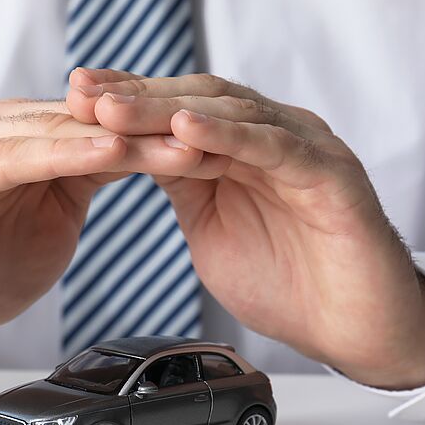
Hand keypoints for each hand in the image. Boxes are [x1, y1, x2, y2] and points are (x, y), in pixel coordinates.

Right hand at [0, 99, 209, 384]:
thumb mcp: (50, 221)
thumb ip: (81, 181)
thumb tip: (133, 153)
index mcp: (11, 136)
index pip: (94, 124)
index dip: (155, 133)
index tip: (214, 144)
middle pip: (80, 120)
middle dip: (148, 131)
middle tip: (211, 137)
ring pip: (53, 131)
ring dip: (119, 137)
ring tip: (177, 142)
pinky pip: (10, 157)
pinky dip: (61, 154)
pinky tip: (108, 152)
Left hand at [67, 69, 424, 388]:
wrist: (352, 331)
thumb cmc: (287, 283)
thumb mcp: (209, 226)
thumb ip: (181, 185)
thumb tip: (133, 151)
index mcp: (243, 149)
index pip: (177, 110)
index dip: (126, 102)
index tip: (72, 99)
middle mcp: (273, 137)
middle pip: (197, 101)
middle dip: (135, 96)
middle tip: (81, 93)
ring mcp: (304, 150)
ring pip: (231, 113)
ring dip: (167, 110)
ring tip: (114, 108)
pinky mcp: (331, 175)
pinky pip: (274, 147)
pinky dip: (229, 136)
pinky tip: (184, 129)